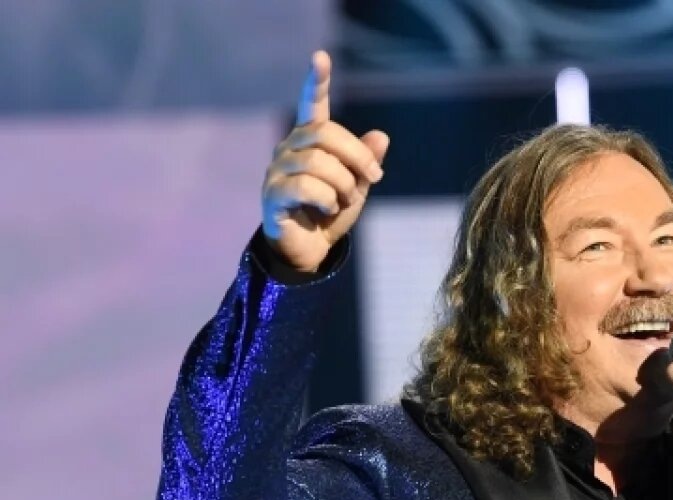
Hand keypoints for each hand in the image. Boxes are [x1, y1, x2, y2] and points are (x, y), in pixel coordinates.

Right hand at [261, 50, 389, 271]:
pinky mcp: (273, 194)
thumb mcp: (359, 186)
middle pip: (325, 132)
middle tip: (374, 176)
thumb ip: (367, 162)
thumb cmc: (332, 212)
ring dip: (344, 183)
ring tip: (345, 201)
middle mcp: (290, 148)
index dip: (316, 81)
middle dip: (357, 155)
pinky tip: (327, 209)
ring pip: (317, 161)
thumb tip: (381, 136)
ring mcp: (277, 170)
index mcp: (311, 140)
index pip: (311, 104)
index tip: (321, 57)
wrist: (311, 249)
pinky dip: (326, 199)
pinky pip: (305, 186)